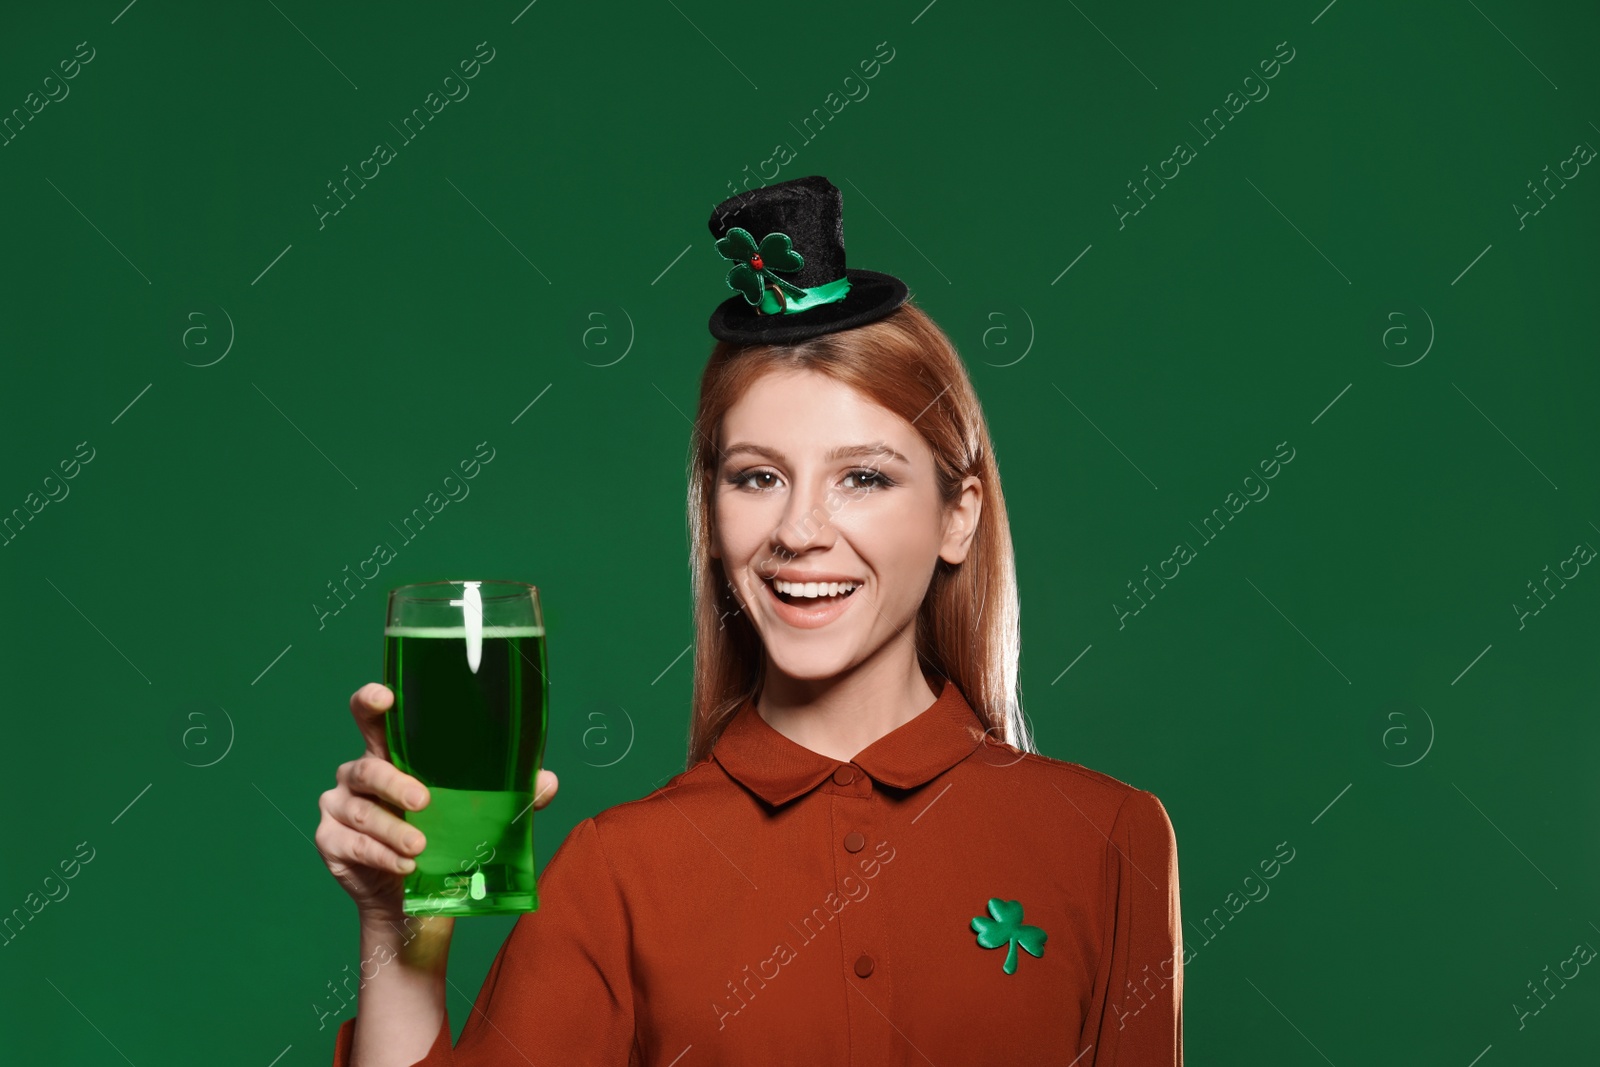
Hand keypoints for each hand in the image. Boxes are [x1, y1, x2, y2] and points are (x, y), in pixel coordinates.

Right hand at [316, 682, 559, 919]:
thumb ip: (510, 795)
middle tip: (424, 801)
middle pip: (367, 766)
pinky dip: (382, 855)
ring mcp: (339, 807)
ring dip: (394, 830)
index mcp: (389, 754)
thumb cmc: (442, 839)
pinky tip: (405, 866)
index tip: (385, 696)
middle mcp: (358, 774)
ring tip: (420, 848)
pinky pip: (354, 844)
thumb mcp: (476, 815)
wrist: (412, 900)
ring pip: (362, 810)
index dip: (371, 701)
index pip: (371, 717)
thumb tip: (548, 781)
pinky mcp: (329, 841)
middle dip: (395, 782)